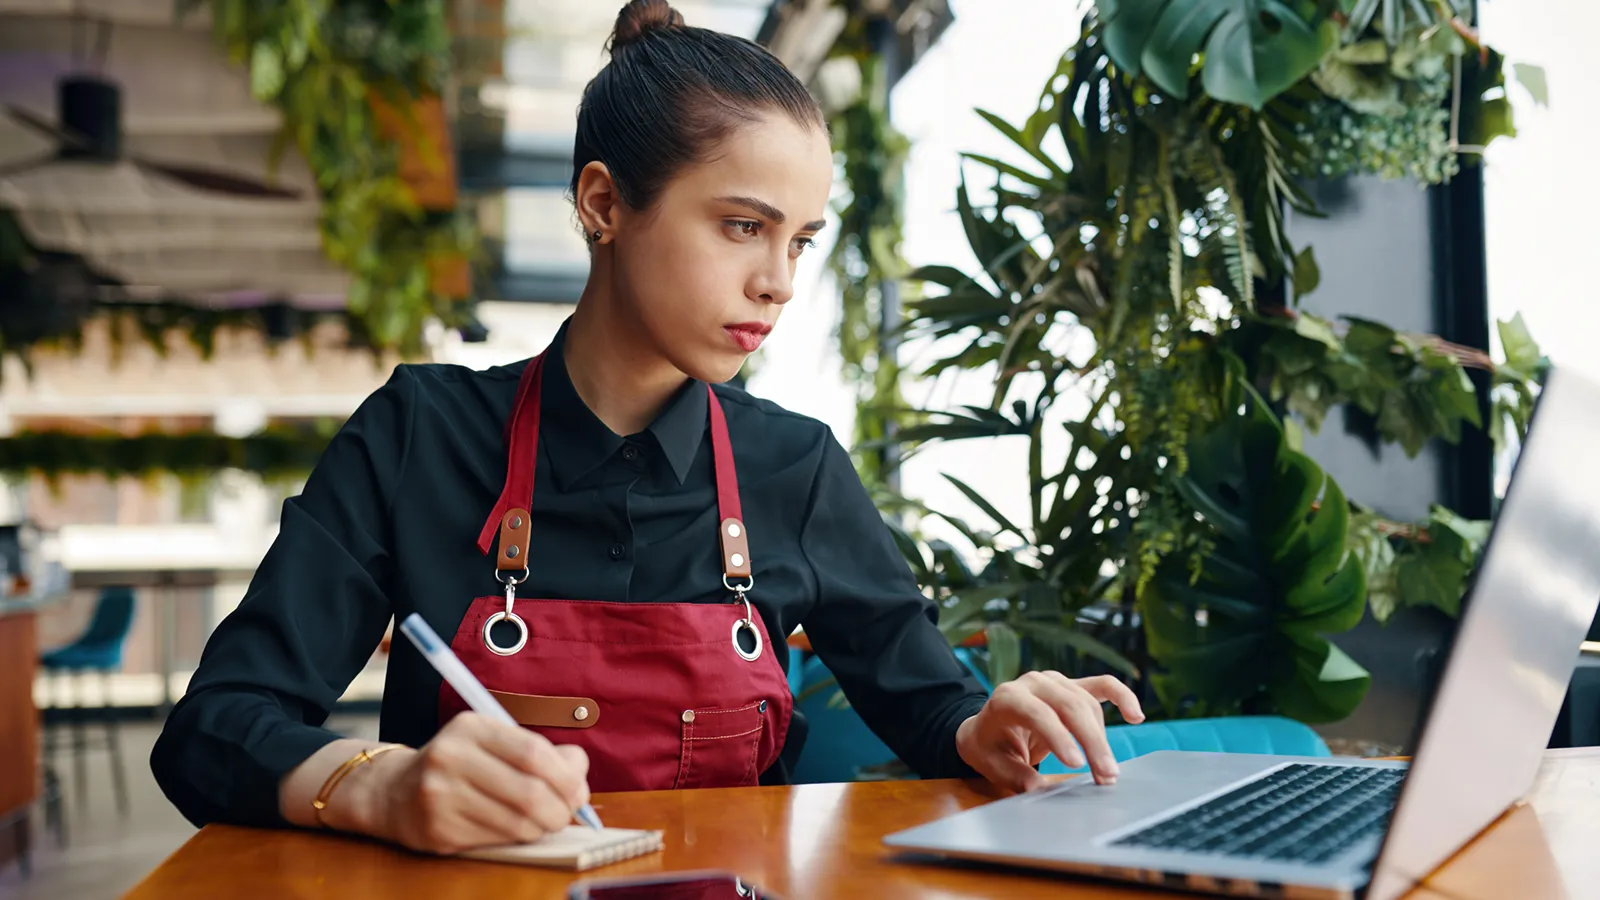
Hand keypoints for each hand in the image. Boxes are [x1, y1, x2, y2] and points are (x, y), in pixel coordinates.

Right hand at [356, 712, 590, 853]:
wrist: (395, 791)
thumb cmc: (462, 765)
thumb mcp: (495, 742)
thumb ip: (541, 752)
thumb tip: (579, 772)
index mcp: (471, 727)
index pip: (534, 753)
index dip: (566, 778)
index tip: (579, 792)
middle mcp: (451, 757)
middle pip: (529, 793)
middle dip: (560, 810)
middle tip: (566, 814)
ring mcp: (440, 795)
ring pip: (516, 823)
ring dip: (541, 828)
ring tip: (542, 822)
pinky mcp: (437, 829)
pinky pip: (496, 841)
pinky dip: (516, 839)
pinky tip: (514, 830)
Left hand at [955, 671, 1143, 792]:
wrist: (987, 727)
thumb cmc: (989, 746)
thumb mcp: (993, 764)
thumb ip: (1016, 775)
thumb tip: (1038, 789)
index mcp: (1007, 698)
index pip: (1038, 713)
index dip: (1059, 738)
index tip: (1076, 765)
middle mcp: (1032, 683)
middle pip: (1070, 707)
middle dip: (1091, 742)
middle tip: (1106, 776)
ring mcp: (1054, 681)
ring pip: (1087, 704)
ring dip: (1102, 738)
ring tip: (1108, 772)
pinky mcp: (1072, 685)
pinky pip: (1102, 685)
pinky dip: (1122, 696)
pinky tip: (1136, 715)